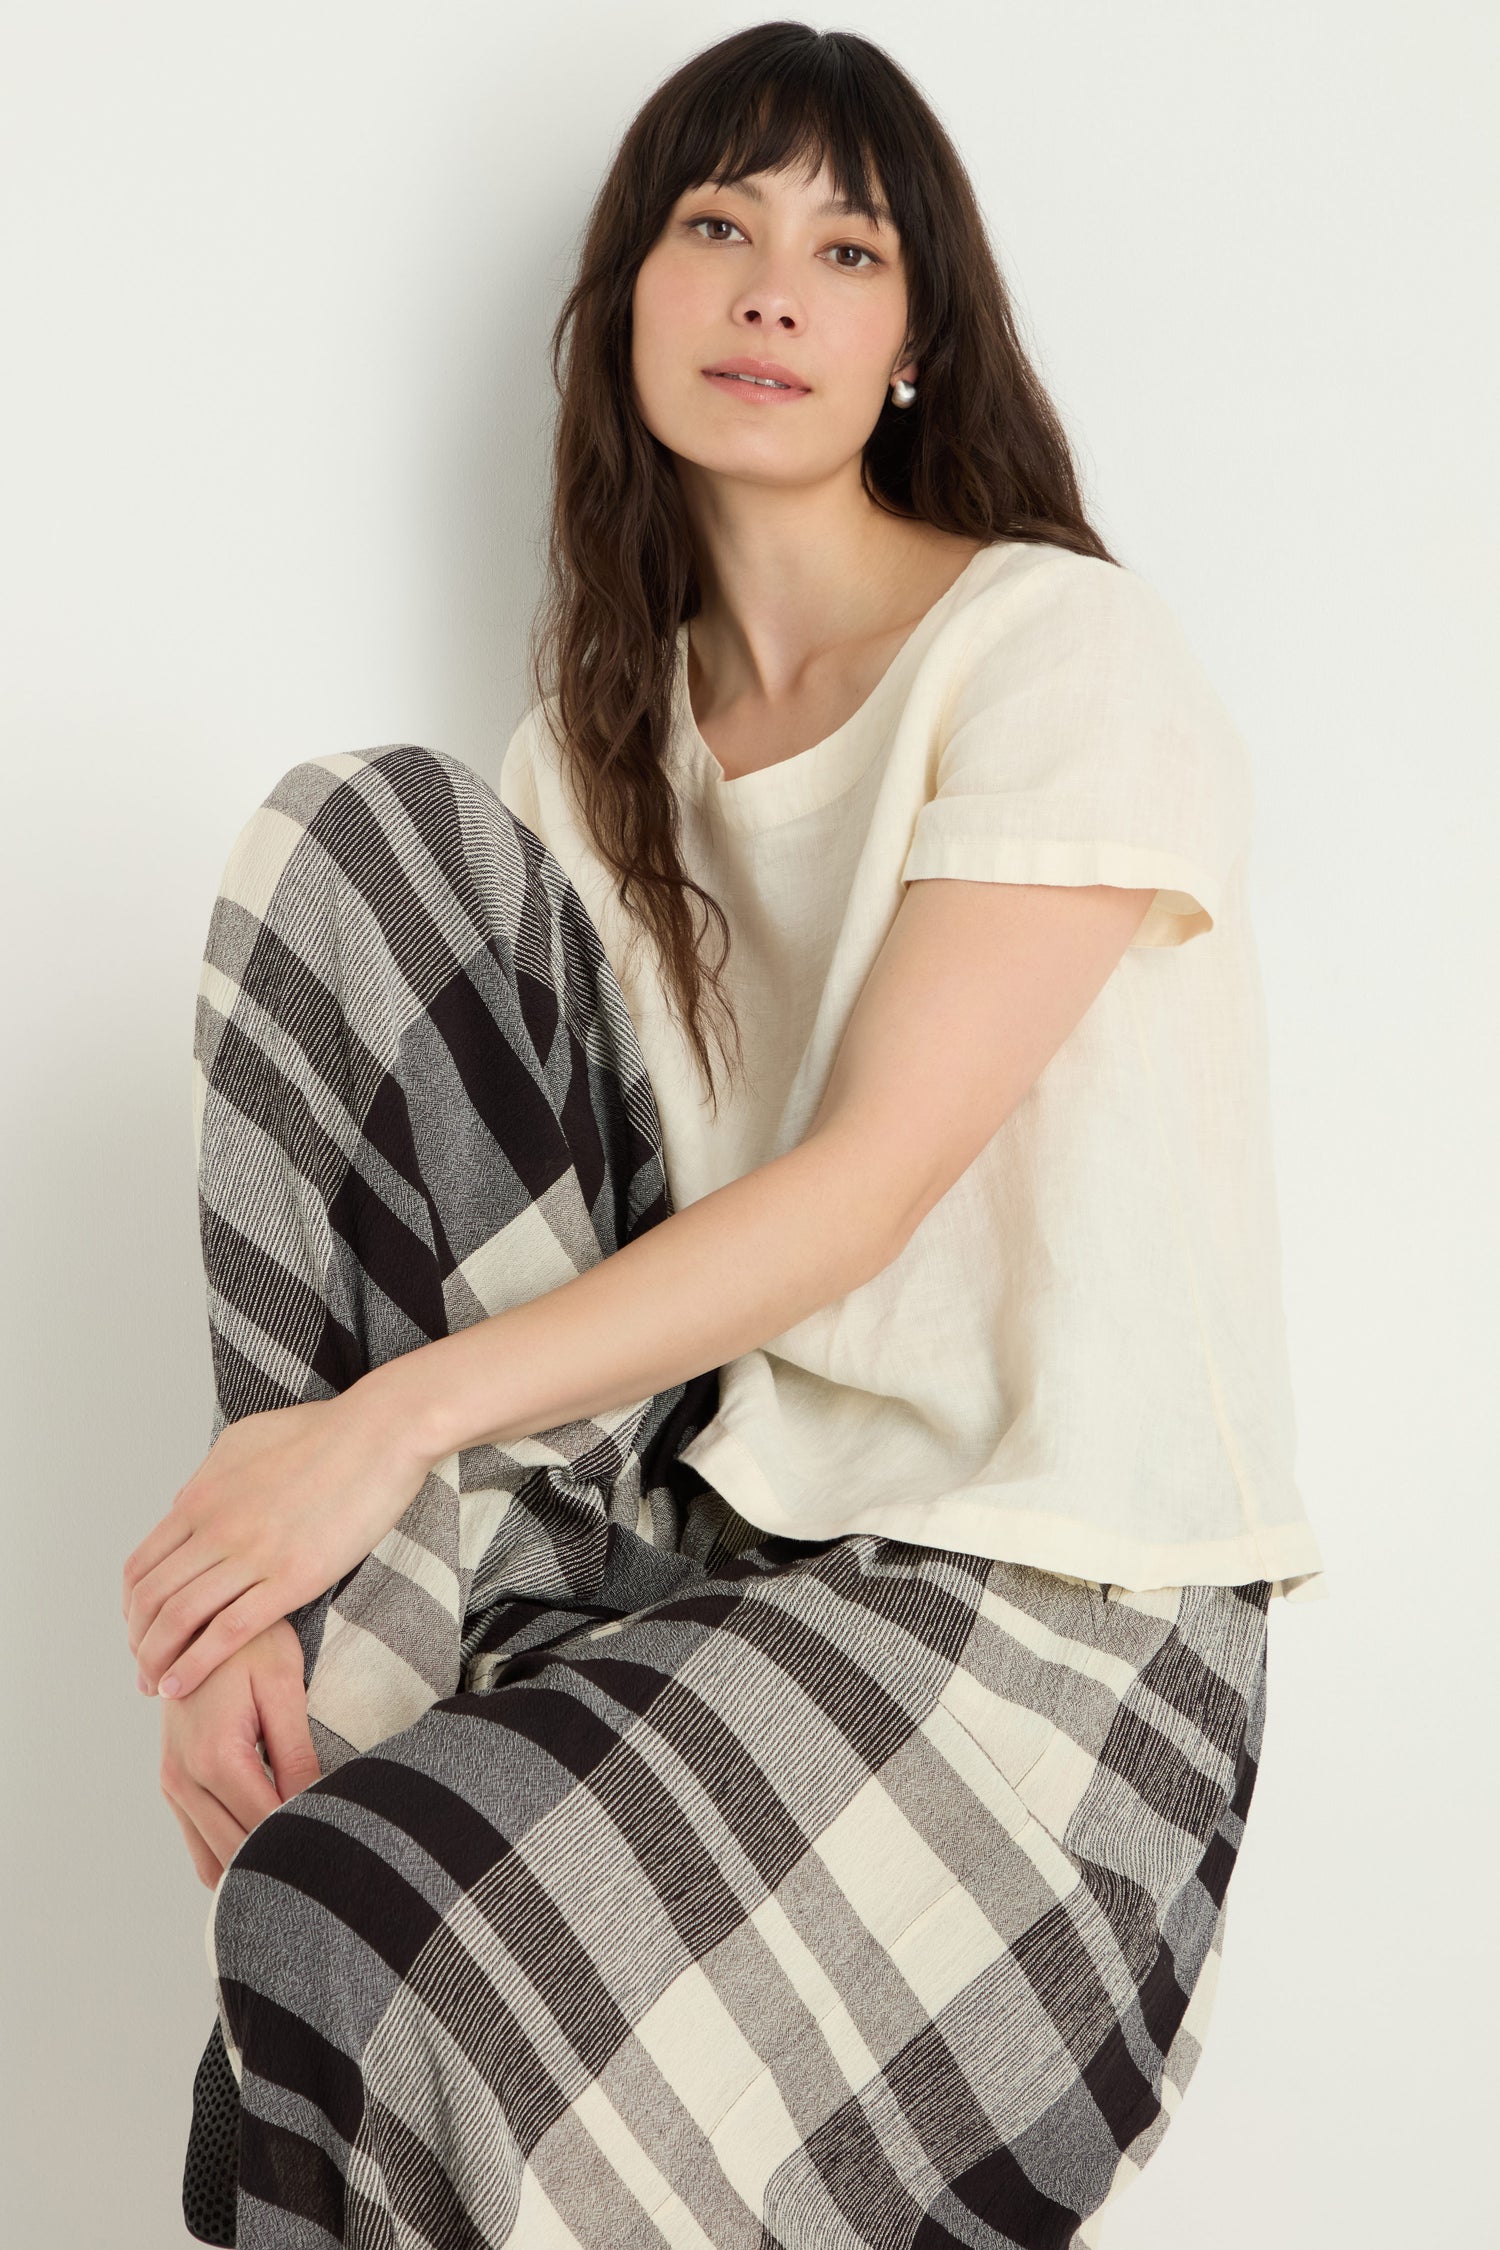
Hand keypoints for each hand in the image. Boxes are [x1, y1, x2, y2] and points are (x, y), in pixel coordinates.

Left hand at [123, 1385, 434, 1700]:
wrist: (381, 1431)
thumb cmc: (324, 1430)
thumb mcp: (245, 1440)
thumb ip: (209, 1476)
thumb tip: (187, 1503)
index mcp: (201, 1497)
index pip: (142, 1566)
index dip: (131, 1607)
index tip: (140, 1629)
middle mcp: (216, 1527)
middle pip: (151, 1598)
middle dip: (138, 1642)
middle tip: (142, 1668)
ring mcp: (252, 1553)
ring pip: (180, 1619)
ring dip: (157, 1661)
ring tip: (154, 1687)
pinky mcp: (292, 1578)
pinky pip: (228, 1631)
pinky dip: (195, 1665)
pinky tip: (182, 1684)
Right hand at [160, 1619, 320, 1888]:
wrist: (198, 1618)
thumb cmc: (250, 1645)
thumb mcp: (282, 1687)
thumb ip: (295, 1753)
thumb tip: (316, 1806)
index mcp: (215, 1756)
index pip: (266, 1826)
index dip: (307, 1839)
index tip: (342, 1840)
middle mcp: (183, 1780)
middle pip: (237, 1854)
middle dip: (282, 1860)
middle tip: (330, 1855)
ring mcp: (173, 1786)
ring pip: (212, 1861)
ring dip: (254, 1863)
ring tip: (303, 1851)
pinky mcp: (173, 1786)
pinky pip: (200, 1843)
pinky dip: (232, 1851)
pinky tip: (271, 1840)